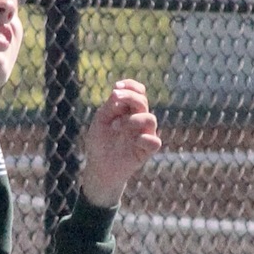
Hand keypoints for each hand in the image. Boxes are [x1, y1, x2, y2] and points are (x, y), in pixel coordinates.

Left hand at [79, 79, 159, 207]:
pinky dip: (144, 138)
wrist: (99, 167)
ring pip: (150, 118)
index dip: (131, 86)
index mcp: (129, 110)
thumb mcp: (100, 120)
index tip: (116, 87)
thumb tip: (117, 93)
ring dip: (132, 119)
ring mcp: (144, 134)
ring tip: (115, 126)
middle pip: (143, 101)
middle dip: (129, 97)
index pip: (138, 92)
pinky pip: (155, 141)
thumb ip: (110, 106)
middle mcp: (139, 120)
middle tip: (114, 100)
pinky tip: (133, 140)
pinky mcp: (147, 151)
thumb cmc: (99, 143)